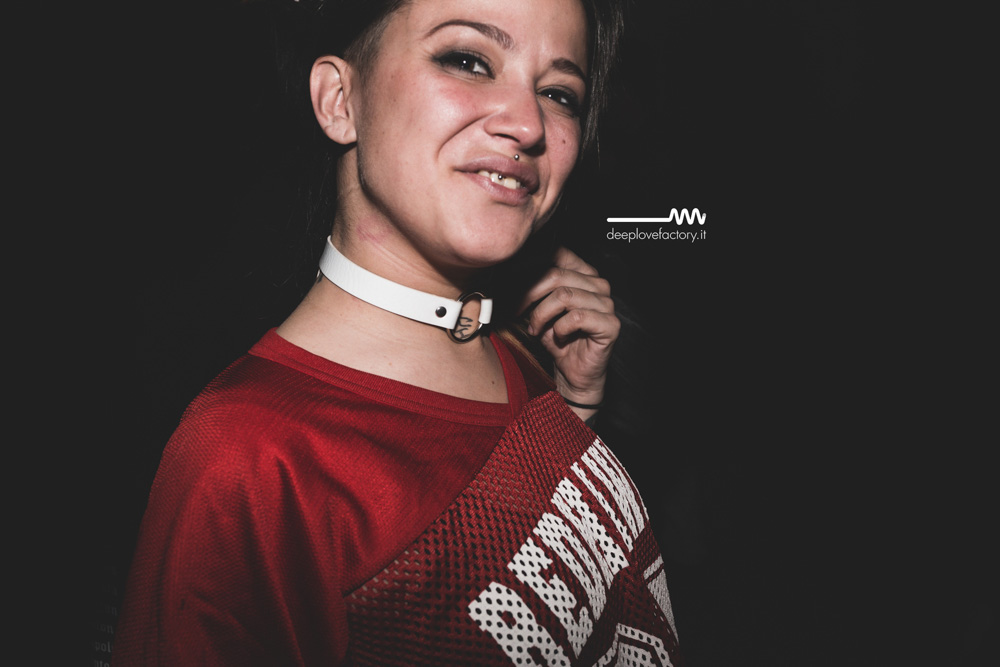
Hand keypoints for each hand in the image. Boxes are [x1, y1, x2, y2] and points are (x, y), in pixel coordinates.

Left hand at [519, 247, 619, 420]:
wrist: (573, 373)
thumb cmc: (556, 339)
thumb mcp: (537, 308)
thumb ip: (530, 289)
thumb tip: (506, 273)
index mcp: (583, 274)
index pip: (557, 254)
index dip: (529, 268)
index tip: (511, 285)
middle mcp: (599, 285)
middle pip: (555, 275)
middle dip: (529, 295)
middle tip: (516, 312)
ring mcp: (607, 304)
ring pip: (563, 295)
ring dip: (542, 315)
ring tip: (535, 329)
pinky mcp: (610, 324)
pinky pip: (576, 317)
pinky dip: (559, 328)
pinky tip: (557, 337)